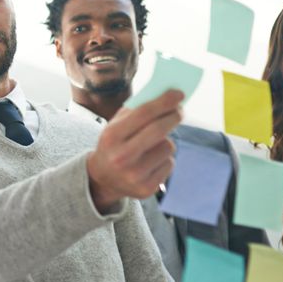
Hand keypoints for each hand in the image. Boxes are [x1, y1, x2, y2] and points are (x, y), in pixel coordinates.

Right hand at [87, 89, 182, 211]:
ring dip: (165, 141)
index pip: (143, 113)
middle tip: (180, 111)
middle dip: (173, 116)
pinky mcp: (147, 188)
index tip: (178, 93)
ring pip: (167, 147)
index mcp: (112, 137)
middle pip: (158, 130)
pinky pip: (169, 164)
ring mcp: (135, 175)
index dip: (164, 101)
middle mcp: (122, 157)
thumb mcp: (115, 126)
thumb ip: (136, 111)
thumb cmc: (114, 144)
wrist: (102, 179)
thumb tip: (166, 97)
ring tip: (152, 145)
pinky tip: (151, 161)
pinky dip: (164, 159)